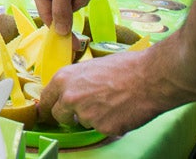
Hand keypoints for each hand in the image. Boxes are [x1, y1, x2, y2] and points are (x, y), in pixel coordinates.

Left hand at [39, 50, 165, 134]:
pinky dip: (111, 124)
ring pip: (84, 123)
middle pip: (59, 116)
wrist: (149, 77)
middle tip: (84, 110)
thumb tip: (71, 90)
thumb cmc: (124, 67)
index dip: (50, 105)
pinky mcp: (103, 128)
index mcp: (64, 79)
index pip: (46, 99)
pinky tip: (122, 110)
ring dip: (95, 118)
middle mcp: (70, 98)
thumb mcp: (90, 66)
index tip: (51, 110)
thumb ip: (76, 81)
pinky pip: (103, 129)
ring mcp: (86, 115)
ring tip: (113, 102)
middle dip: (69, 116)